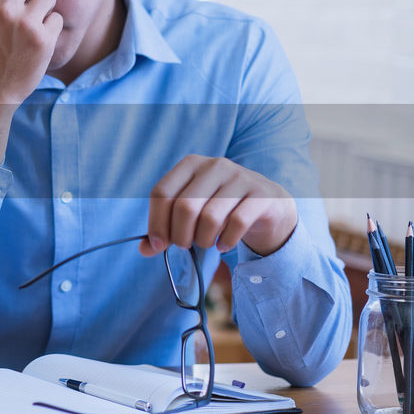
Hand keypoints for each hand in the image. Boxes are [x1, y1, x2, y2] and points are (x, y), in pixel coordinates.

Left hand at [139, 155, 297, 257]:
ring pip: (210, 217)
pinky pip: (237, 223)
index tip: (159, 245)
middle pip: (184, 207)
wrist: (268, 205)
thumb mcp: (191, 213)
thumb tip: (145, 249)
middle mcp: (215, 165)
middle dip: (180, 235)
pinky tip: (224, 244)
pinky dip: (226, 241)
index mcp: (191, 164)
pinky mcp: (262, 195)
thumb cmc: (220, 208)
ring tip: (206, 243)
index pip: (162, 193)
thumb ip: (166, 229)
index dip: (156, 223)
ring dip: (203, 240)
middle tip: (186, 245)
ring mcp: (241, 178)